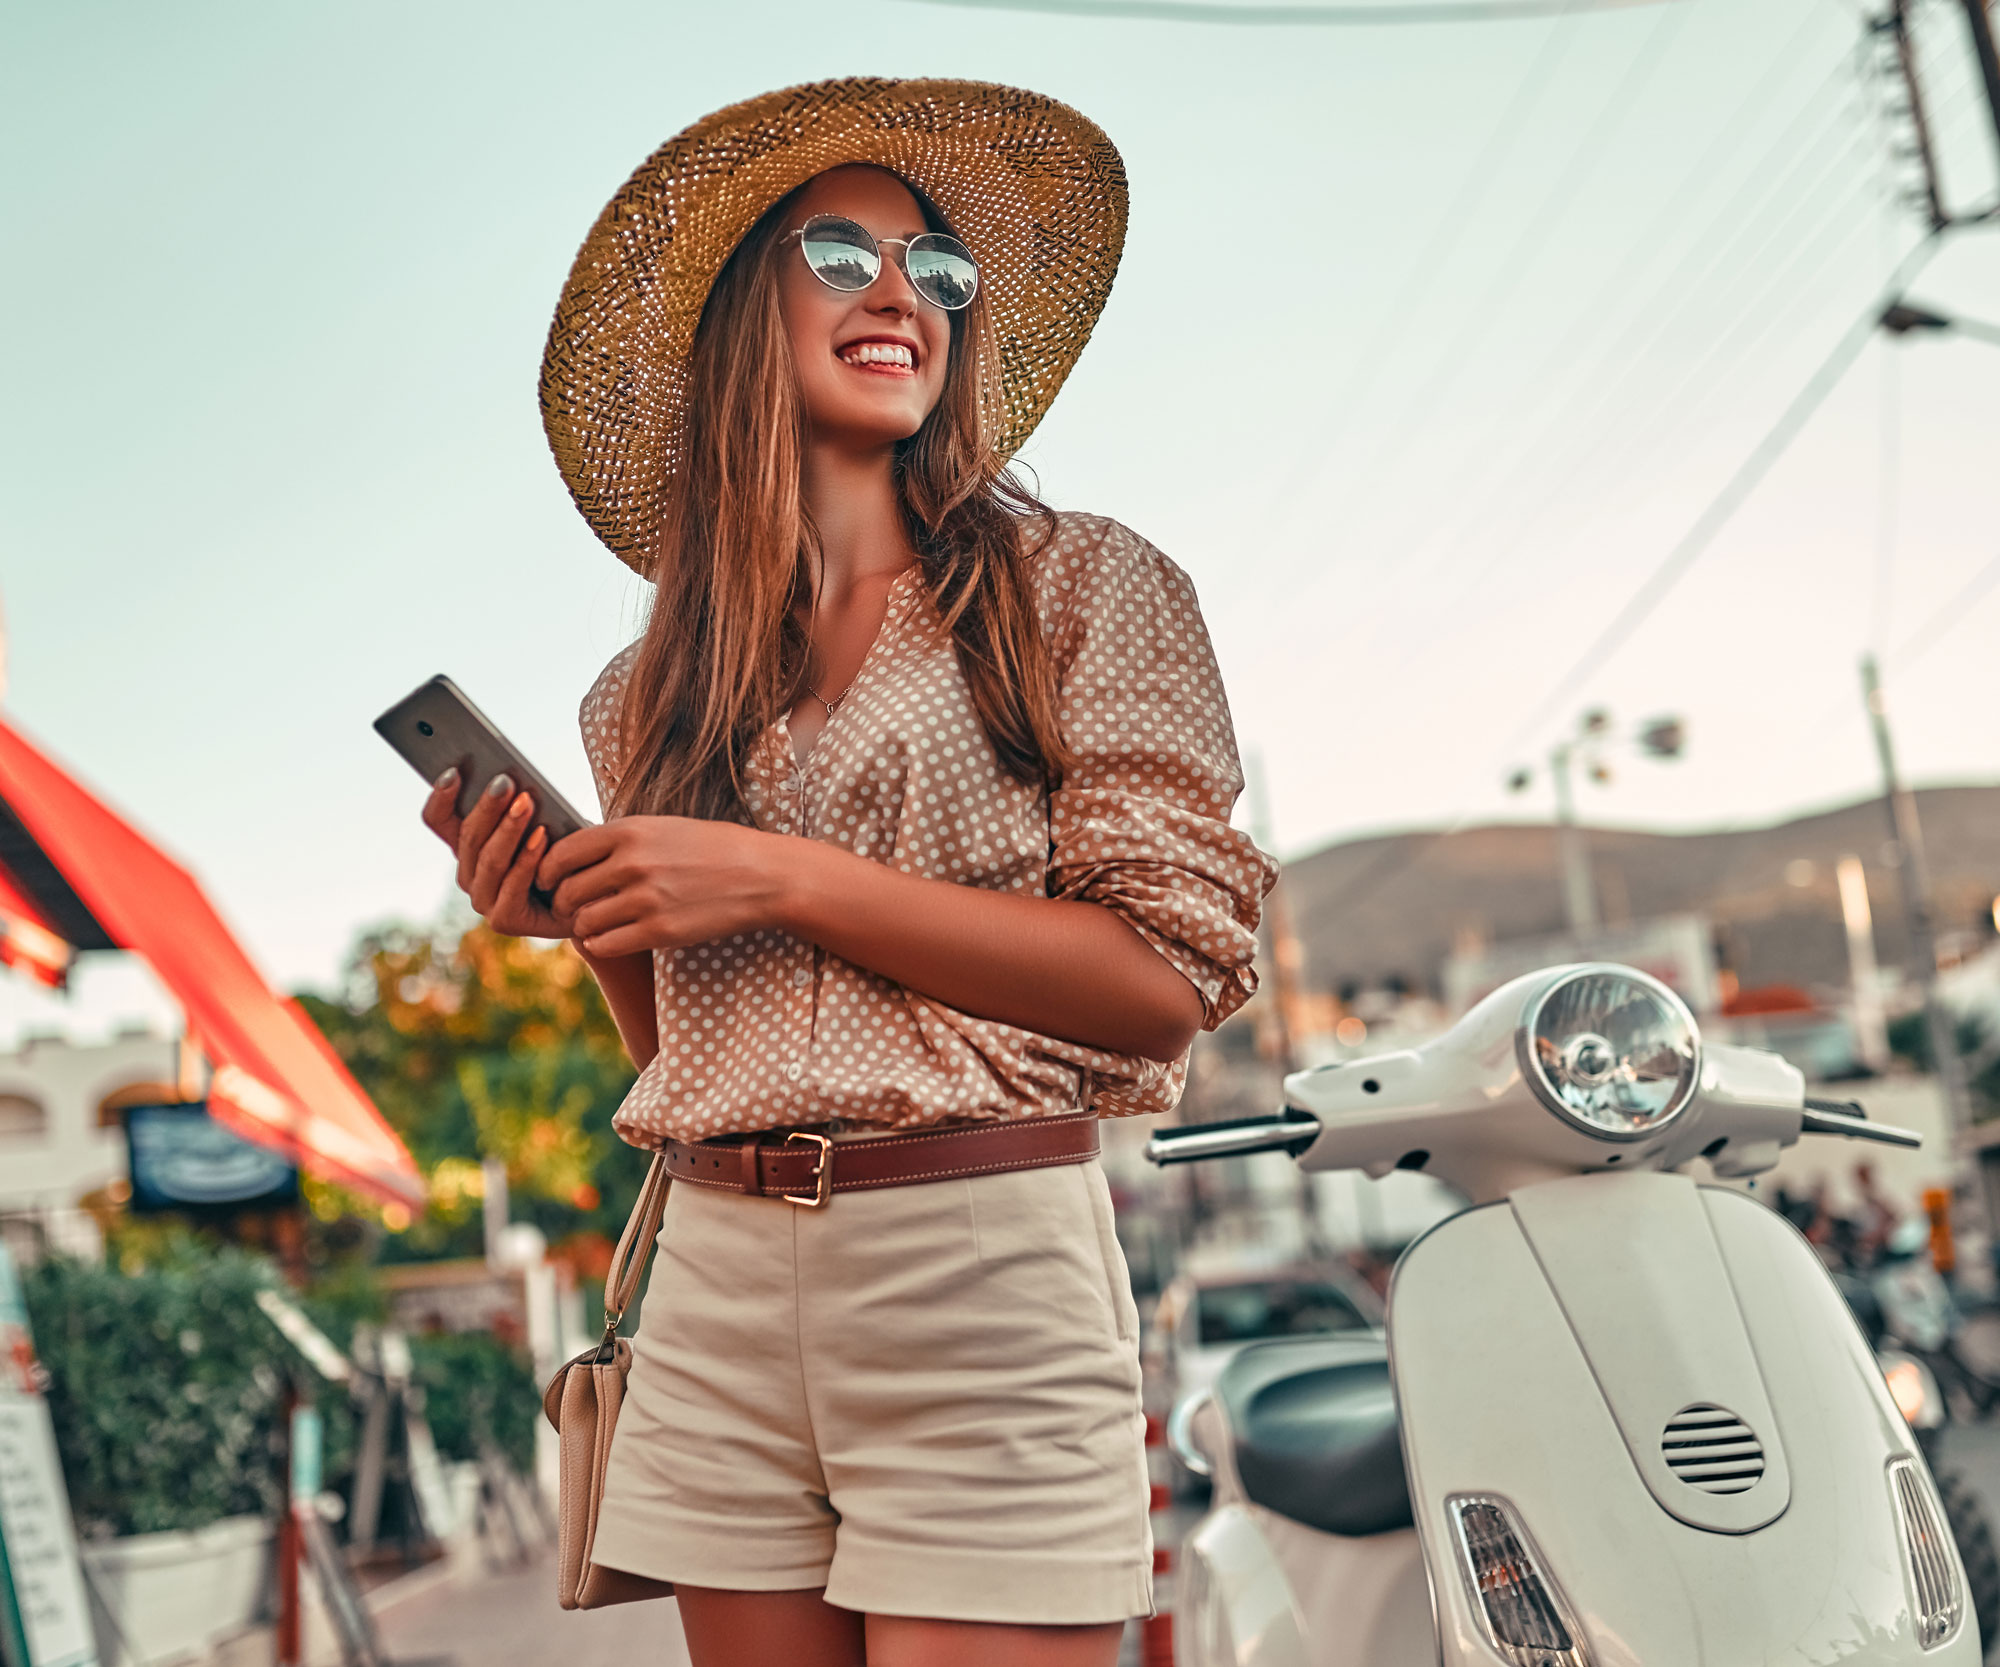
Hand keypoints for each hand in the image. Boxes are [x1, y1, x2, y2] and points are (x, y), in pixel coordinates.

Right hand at [420, 767, 572, 939]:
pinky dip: (527, 859)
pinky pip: (513, 886)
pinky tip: (541, 836)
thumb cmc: (566, 851)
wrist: (592, 898)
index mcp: (468, 848)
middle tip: (505, 782)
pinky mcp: (504, 921)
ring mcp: (484, 900)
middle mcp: (469, 875)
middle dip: (487, 807)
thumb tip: (511, 777)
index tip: (452, 771)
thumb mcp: (542, 819)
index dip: (441, 796)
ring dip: (509, 830)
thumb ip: (520, 805)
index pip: (439, 820)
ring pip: (489, 860)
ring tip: (526, 803)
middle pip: (468, 837)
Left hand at [535, 816, 791, 956]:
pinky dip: (600, 944)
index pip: (562, 853)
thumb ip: (618, 840)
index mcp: (629, 831)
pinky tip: (610, 938)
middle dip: (564, 903)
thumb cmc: (711, 849)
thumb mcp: (662, 828)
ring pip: (583, 921)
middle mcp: (632, 863)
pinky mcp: (659, 931)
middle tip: (573, 908)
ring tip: (596, 923)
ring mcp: (645, 899)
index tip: (551, 881)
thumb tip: (571, 855)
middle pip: (567, 891)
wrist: (761, 876)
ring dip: (584, 926)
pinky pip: (605, 945)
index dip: (547, 871)